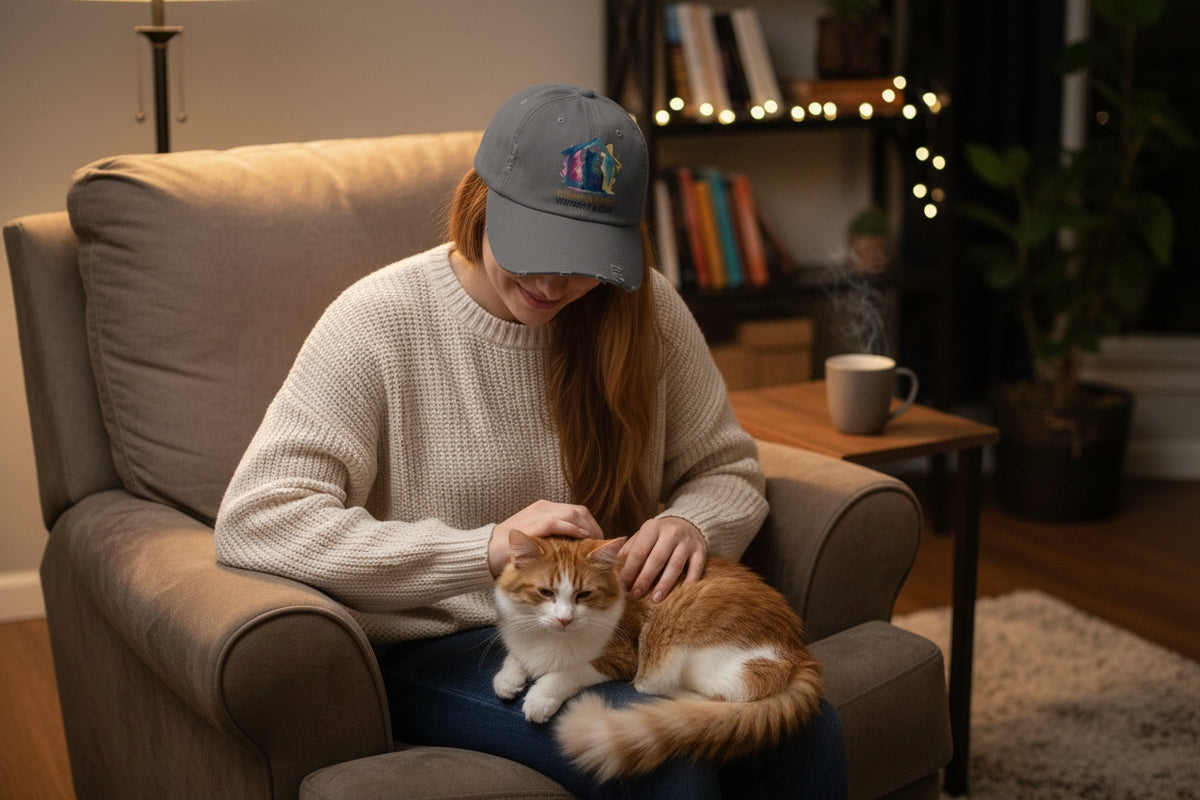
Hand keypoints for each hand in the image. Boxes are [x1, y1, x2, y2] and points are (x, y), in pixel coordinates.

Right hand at [488, 500, 603, 576]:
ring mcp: (537, 515)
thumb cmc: (512, 551)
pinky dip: (572, 530)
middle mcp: (543, 508)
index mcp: (545, 510)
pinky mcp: (531, 525)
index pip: (577, 512)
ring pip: (572, 513)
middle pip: (579, 511)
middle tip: (600, 546)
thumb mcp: (537, 542)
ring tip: (594, 544)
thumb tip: (577, 550)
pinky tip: (581, 539)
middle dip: (593, 527)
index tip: (598, 543)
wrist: (485, 552)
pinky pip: (556, 523)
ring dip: (586, 528)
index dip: (591, 526)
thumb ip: (554, 540)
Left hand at [618, 517, 706, 602]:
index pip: (639, 551)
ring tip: (656, 599)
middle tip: (636, 594)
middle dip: (645, 579)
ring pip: (675, 565)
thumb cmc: (660, 534)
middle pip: (656, 559)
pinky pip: (695, 569)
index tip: (623, 585)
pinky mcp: (701, 550)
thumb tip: (614, 567)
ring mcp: (687, 541)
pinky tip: (680, 594)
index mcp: (652, 527)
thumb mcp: (644, 535)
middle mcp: (671, 532)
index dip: (630, 570)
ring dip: (665, 584)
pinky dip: (688, 583)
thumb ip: (630, 548)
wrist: (688, 523)